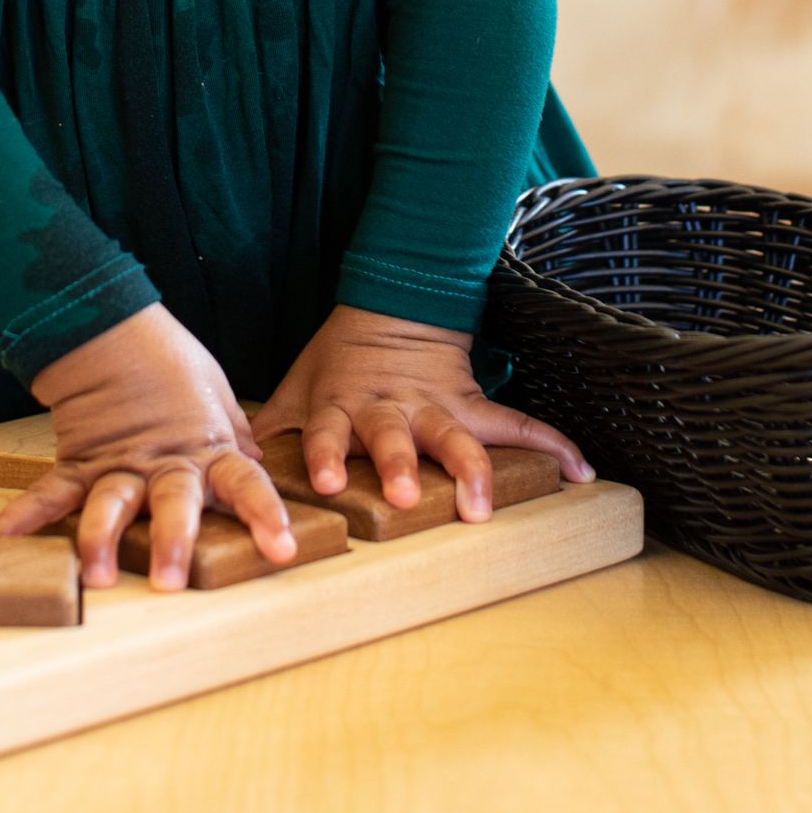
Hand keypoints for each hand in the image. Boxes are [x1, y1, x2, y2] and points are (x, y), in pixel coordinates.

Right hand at [0, 303, 296, 590]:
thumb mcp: (216, 395)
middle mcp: (165, 464)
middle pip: (172, 504)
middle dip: (172, 542)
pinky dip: (26, 515)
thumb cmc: (171, 363)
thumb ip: (232, 436)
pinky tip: (3, 538)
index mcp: (206, 448)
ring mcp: (119, 466)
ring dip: (102, 540)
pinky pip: (52, 492)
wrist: (114, 328)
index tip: (281, 547)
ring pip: (111, 505)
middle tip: (169, 582)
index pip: (245, 482)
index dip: (265, 514)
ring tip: (94, 574)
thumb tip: (256, 464)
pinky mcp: (80, 463)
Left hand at [251, 304, 590, 519]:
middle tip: (400, 497)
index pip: (331, 433)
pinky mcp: (474, 407)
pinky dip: (554, 448)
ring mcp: (436, 408)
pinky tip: (584, 474)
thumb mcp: (299, 387)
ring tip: (482, 507)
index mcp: (345, 407)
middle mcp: (391, 411)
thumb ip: (270, 428)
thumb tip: (228, 469)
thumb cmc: (339, 361)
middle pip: (394, 439)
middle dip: (397, 466)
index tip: (325, 484)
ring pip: (456, 438)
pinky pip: (520, 426)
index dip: (328, 457)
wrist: (395, 305)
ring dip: (470, 472)